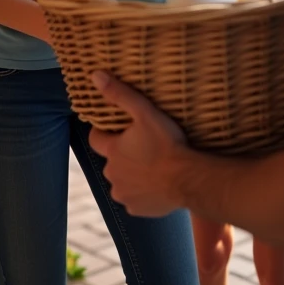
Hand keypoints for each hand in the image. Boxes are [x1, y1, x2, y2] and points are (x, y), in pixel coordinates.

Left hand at [89, 72, 188, 216]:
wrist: (188, 179)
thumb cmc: (167, 144)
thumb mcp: (145, 112)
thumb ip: (120, 94)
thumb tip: (95, 75)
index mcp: (112, 151)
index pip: (96, 138)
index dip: (105, 132)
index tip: (118, 129)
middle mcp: (112, 174)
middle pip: (111, 161)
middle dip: (123, 154)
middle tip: (144, 146)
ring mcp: (123, 194)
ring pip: (122, 181)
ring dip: (132, 174)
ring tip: (153, 166)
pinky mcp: (136, 209)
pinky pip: (135, 198)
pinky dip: (142, 192)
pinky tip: (158, 183)